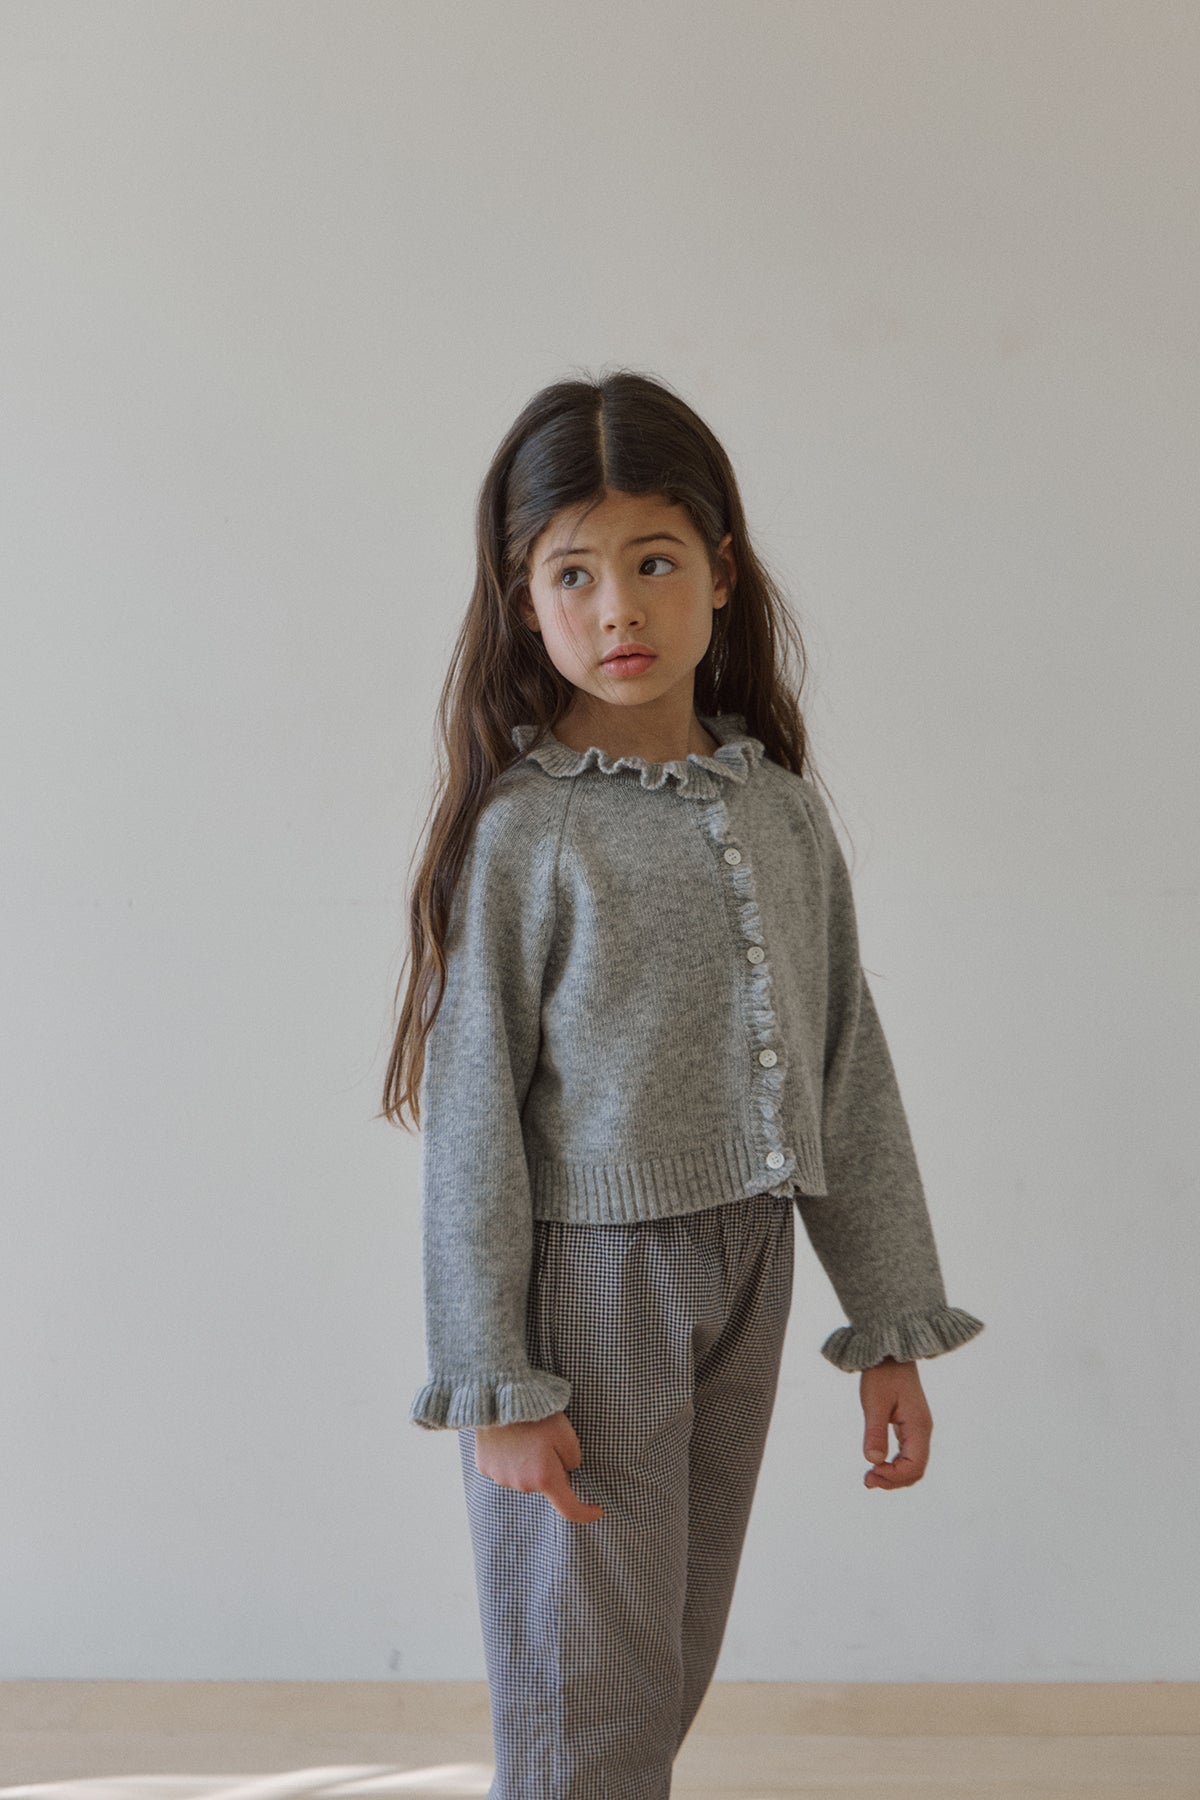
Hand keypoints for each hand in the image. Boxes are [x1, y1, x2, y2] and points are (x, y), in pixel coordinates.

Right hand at [473, 1411, 605, 1522]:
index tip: (597, 1510)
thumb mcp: (568, 1434)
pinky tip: (509, 1437)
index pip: (569, 1509)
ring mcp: (501, 1477)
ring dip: (528, 1464)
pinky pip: (503, 1468)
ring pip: (523, 1477)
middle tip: (548, 1442)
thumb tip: (566, 1470)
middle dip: (551, 1471)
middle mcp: (522, 1484)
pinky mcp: (485, 1466)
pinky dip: (509, 1458)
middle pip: (544, 1485)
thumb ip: (573, 1459)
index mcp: (546, 1479)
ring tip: (525, 1435)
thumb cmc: (538, 1415)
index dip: (586, 1513)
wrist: (501, 1398)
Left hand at [860, 1356, 931, 1489]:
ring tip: (870, 1477)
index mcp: (919, 1427)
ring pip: (913, 1464)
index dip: (894, 1476)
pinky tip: (878, 1464)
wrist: (890, 1352)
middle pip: (916, 1470)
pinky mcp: (911, 1425)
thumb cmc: (882, 1374)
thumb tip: (873, 1461)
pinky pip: (908, 1454)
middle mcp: (923, 1431)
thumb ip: (875, 1432)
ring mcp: (918, 1429)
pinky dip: (895, 1465)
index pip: (914, 1466)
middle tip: (867, 1481)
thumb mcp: (874, 1402)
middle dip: (893, 1480)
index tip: (870, 1473)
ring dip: (894, 1475)